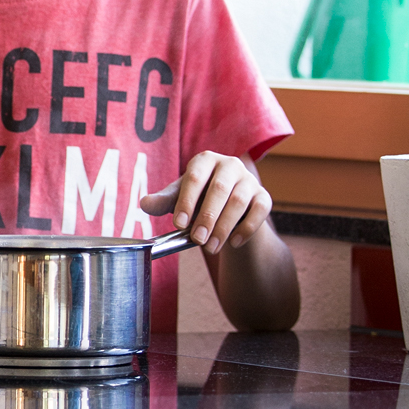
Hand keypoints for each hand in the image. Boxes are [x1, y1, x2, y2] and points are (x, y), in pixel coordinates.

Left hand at [141, 153, 272, 255]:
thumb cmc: (198, 200)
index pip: (195, 178)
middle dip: (207, 217)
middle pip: (219, 189)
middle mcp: (229, 165)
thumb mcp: (178, 199)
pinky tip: (232, 243)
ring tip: (210, 247)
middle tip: (196, 239)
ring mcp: (249, 180)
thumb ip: (162, 201)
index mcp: (205, 161)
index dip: (186, 201)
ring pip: (239, 201)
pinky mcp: (264, 197)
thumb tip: (145, 203)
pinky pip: (259, 210)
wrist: (226, 211)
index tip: (179, 224)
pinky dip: (246, 228)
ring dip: (224, 226)